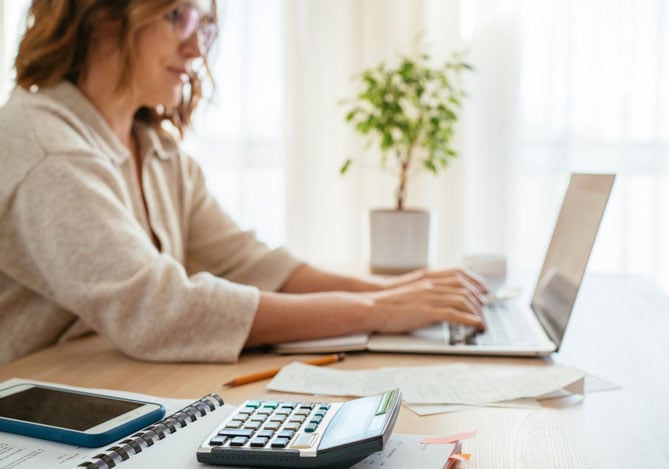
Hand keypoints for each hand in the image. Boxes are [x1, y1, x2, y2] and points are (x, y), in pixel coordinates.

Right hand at [364, 268, 486, 331]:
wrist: (372, 306)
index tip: (483, 289)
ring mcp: (430, 298)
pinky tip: (476, 325)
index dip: (475, 280)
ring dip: (477, 312)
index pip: (459, 274)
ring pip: (463, 301)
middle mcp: (431, 285)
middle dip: (479, 298)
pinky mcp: (428, 312)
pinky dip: (470, 320)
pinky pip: (456, 315)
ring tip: (482, 320)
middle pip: (465, 288)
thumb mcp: (410, 290)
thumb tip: (437, 297)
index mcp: (427, 278)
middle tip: (485, 308)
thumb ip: (424, 290)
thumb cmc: (387, 302)